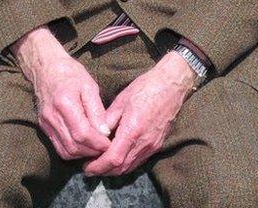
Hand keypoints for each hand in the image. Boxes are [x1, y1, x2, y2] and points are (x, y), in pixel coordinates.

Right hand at [12, 26, 111, 160]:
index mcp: (65, 103)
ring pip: (65, 151)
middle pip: (73, 146)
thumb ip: (97, 110)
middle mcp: (52, 117)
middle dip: (92, 151)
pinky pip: (59, 147)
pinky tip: (84, 145)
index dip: (98, 143)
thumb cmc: (71, 74)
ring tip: (96, 147)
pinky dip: (73, 151)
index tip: (109, 143)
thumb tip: (105, 132)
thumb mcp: (89, 86)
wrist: (46, 69)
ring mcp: (46, 124)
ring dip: (83, 154)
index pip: (82, 134)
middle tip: (106, 147)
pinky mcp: (44, 128)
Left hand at [82, 51, 195, 176]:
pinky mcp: (157, 145)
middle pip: (121, 168)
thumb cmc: (146, 88)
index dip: (98, 166)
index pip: (113, 159)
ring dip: (115, 169)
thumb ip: (107, 120)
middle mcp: (144, 142)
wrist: (171, 85)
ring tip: (101, 163)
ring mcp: (153, 145)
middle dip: (104, 171)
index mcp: (133, 130)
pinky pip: (139, 161)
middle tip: (90, 167)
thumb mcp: (121, 101)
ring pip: (130, 167)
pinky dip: (126, 163)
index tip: (87, 167)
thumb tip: (95, 135)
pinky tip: (118, 156)